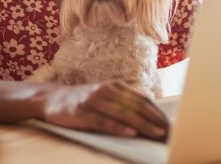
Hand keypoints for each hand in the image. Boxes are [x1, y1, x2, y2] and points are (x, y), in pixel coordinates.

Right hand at [40, 80, 168, 139]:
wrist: (51, 99)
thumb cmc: (82, 101)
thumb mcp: (104, 97)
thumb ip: (122, 103)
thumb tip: (147, 118)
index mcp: (115, 86)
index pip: (142, 99)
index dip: (157, 112)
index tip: (169, 125)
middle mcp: (106, 90)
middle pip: (136, 105)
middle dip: (155, 120)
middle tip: (168, 132)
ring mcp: (94, 100)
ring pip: (123, 113)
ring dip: (143, 125)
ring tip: (156, 134)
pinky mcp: (83, 112)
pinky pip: (104, 121)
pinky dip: (119, 128)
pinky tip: (131, 133)